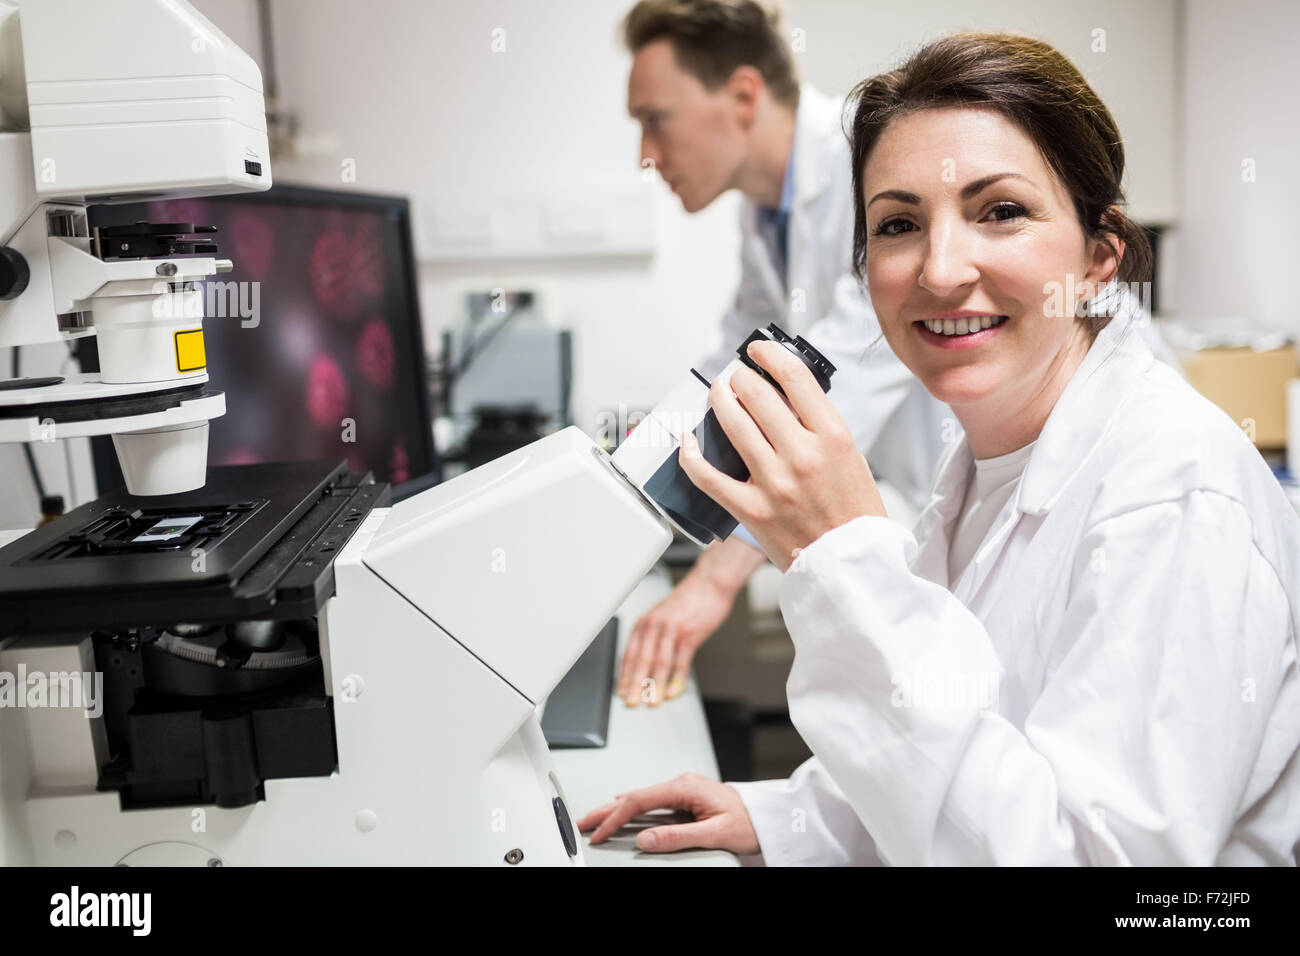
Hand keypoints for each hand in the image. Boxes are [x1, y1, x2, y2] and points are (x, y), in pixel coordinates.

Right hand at [577, 773, 759, 854]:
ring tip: (596, 820)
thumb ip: (677, 836)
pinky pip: (651, 802)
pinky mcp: (685, 798)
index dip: (615, 818)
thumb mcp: (714, 833)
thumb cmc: (749, 822)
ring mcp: (682, 790)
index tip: (599, 833)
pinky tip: (623, 810)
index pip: (639, 801)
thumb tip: (644, 839)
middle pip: (634, 796)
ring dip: (616, 810)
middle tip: (583, 822)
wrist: (770, 817)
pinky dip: (632, 809)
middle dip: (606, 810)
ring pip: (640, 799)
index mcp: (685, 787)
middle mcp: (681, 783)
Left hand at [616, 575, 730, 706]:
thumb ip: (654, 637)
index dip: (625, 676)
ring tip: (652, 701)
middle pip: (641, 660)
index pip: (629, 654)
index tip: (622, 692)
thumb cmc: (689, 601)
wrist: (709, 583)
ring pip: (659, 663)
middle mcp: (654, 625)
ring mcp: (671, 629)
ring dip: (654, 685)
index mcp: (645, 623)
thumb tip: (647, 664)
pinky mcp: (690, 633)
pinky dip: (676, 679)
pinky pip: (681, 661)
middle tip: (632, 703)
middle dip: (635, 685)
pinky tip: (673, 691)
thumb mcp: (663, 617)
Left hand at [679, 340, 886, 570]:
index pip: (794, 377)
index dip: (769, 355)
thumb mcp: (851, 456)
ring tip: (718, 394)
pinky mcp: (751, 509)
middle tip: (736, 377)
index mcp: (833, 436)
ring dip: (719, 401)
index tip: (758, 352)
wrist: (852, 565)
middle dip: (740, 378)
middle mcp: (802, 455)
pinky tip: (688, 439)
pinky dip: (691, 453)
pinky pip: (708, 475)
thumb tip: (784, 394)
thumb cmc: (853, 511)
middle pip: (756, 394)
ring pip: (731, 424)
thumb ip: (818, 425)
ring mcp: (774, 483)